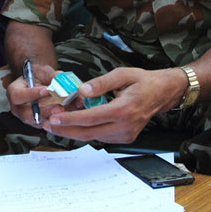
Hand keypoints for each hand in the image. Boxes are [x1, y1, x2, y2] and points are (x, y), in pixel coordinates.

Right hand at [6, 63, 60, 126]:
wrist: (40, 82)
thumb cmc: (38, 76)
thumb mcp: (42, 71)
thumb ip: (50, 74)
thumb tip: (59, 77)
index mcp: (13, 92)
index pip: (18, 95)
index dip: (32, 94)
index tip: (47, 90)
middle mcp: (18, 108)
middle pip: (26, 114)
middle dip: (44, 111)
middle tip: (58, 107)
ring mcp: (27, 117)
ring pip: (38, 122)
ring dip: (51, 118)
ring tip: (64, 110)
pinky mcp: (38, 123)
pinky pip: (46, 125)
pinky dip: (55, 121)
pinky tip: (65, 115)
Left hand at [43, 67, 185, 143]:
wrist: (163, 93)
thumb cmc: (143, 81)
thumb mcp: (122, 74)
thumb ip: (101, 83)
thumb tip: (82, 91)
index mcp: (123, 110)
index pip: (91, 118)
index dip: (70, 120)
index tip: (54, 118)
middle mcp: (124, 127)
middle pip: (88, 133)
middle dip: (66, 130)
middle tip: (47, 124)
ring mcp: (125, 135)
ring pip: (93, 136)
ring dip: (74, 131)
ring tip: (56, 122)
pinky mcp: (125, 137)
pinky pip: (100, 136)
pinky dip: (86, 130)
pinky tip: (74, 122)